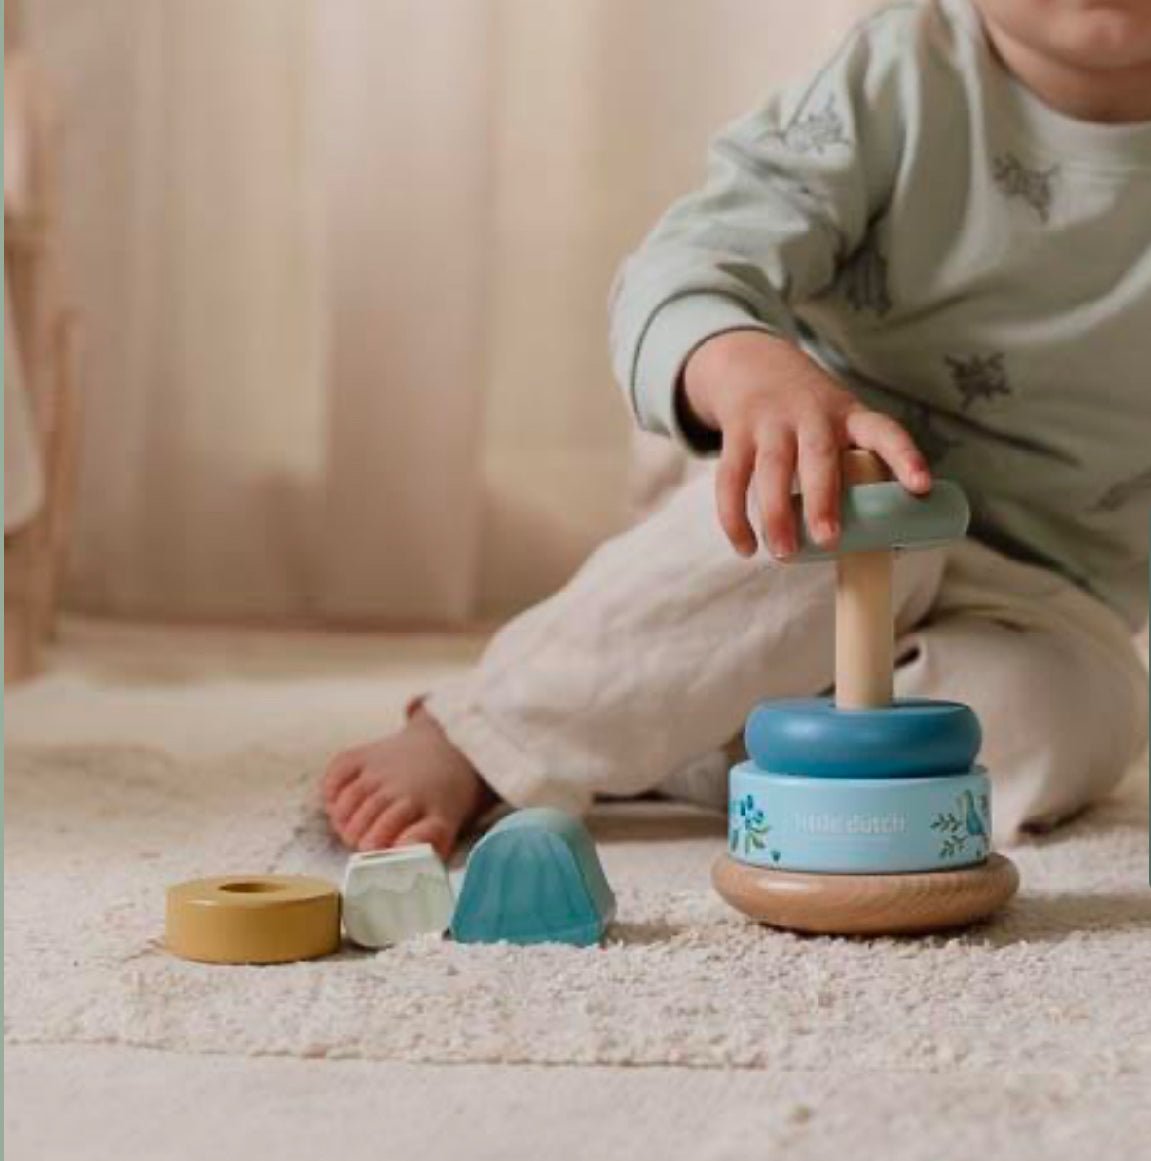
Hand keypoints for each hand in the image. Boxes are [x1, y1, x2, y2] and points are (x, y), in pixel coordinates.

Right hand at [682, 330, 931, 557]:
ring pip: (770, 469)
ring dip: (776, 513)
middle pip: (817, 455)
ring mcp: (769, 422)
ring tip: (784, 554)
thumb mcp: (841, 421)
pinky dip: (735, 517)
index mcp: (849, 415)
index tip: (921, 487)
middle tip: (828, 540)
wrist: (751, 363)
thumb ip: (858, 468)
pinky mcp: (736, 434)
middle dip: (822, 499)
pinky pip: (731, 479)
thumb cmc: (811, 415)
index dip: (904, 457)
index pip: (883, 432)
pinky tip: (747, 547)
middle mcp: (810, 414)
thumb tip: (887, 543)